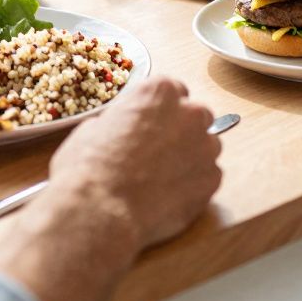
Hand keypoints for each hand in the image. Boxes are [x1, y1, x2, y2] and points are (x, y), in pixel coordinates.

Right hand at [43, 77, 222, 252]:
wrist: (101, 208)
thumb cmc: (90, 166)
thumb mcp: (95, 126)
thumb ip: (124, 120)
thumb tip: (125, 129)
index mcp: (160, 92)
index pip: (174, 91)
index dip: (162, 111)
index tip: (152, 125)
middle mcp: (190, 113)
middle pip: (196, 116)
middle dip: (182, 130)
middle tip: (158, 152)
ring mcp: (206, 147)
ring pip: (206, 147)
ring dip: (190, 157)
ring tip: (163, 178)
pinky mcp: (211, 179)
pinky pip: (208, 176)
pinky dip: (194, 184)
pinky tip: (170, 196)